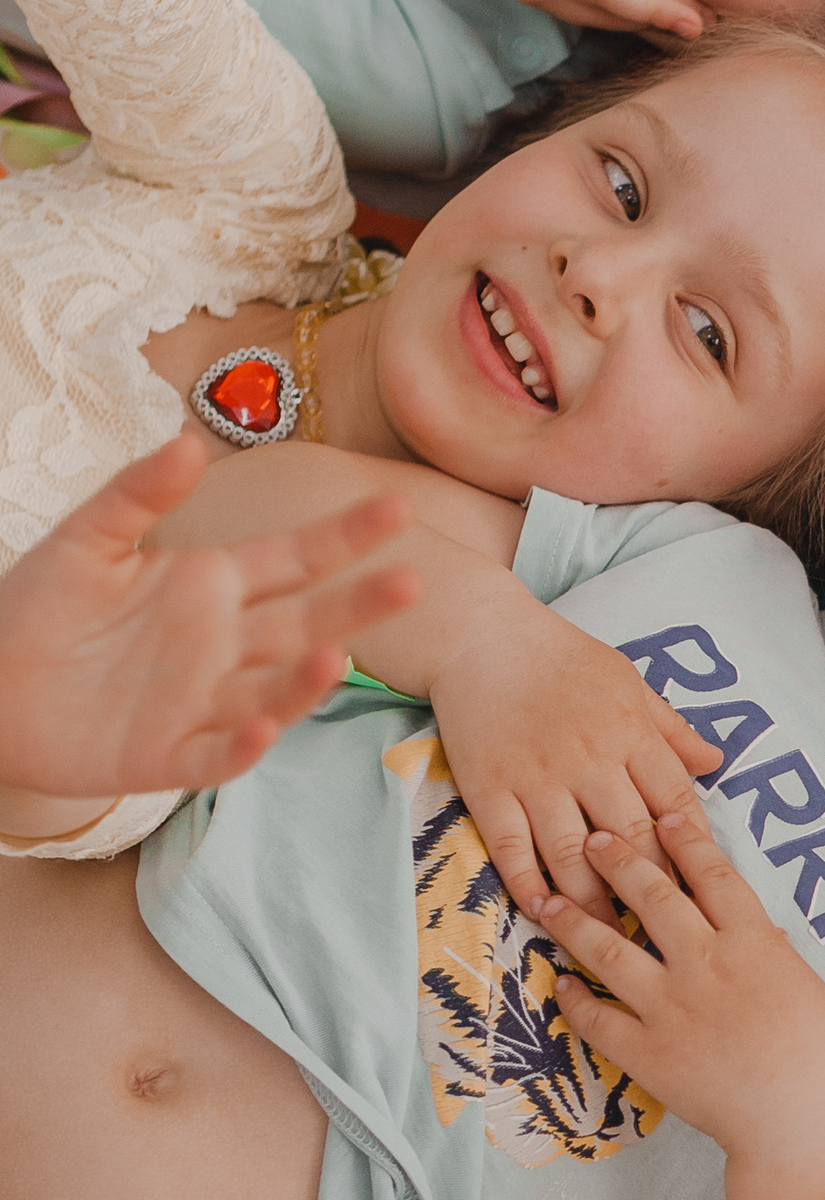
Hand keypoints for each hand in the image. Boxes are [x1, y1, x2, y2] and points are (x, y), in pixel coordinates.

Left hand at [0, 432, 416, 796]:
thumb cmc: (39, 610)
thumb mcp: (84, 539)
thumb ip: (137, 494)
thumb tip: (190, 442)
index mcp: (212, 587)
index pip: (295, 558)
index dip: (346, 537)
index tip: (398, 508)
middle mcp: (222, 645)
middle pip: (305, 623)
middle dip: (359, 606)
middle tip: (411, 583)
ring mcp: (201, 703)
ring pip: (272, 692)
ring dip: (306, 680)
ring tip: (335, 654)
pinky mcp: (166, 756)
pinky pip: (216, 755)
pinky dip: (243, 744)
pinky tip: (262, 726)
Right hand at [424, 594, 721, 917]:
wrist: (484, 637)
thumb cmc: (564, 659)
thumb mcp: (629, 683)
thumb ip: (670, 729)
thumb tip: (716, 762)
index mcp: (630, 734)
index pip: (675, 805)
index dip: (691, 852)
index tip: (701, 889)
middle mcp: (589, 760)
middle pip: (630, 840)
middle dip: (650, 892)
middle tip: (664, 934)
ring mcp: (537, 777)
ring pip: (572, 857)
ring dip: (593, 904)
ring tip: (610, 940)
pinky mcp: (490, 788)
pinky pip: (512, 848)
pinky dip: (528, 886)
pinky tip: (543, 913)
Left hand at [540, 797, 824, 1163]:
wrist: (798, 1121)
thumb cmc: (819, 1055)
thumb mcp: (803, 984)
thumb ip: (769, 951)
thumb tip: (756, 927)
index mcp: (752, 942)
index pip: (712, 874)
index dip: (685, 840)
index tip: (663, 816)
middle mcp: (705, 964)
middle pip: (653, 896)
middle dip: (620, 860)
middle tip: (593, 838)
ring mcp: (670, 1007)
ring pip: (610, 950)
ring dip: (575, 922)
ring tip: (549, 901)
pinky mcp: (647, 1052)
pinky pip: (598, 1019)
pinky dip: (576, 1001)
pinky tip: (563, 985)